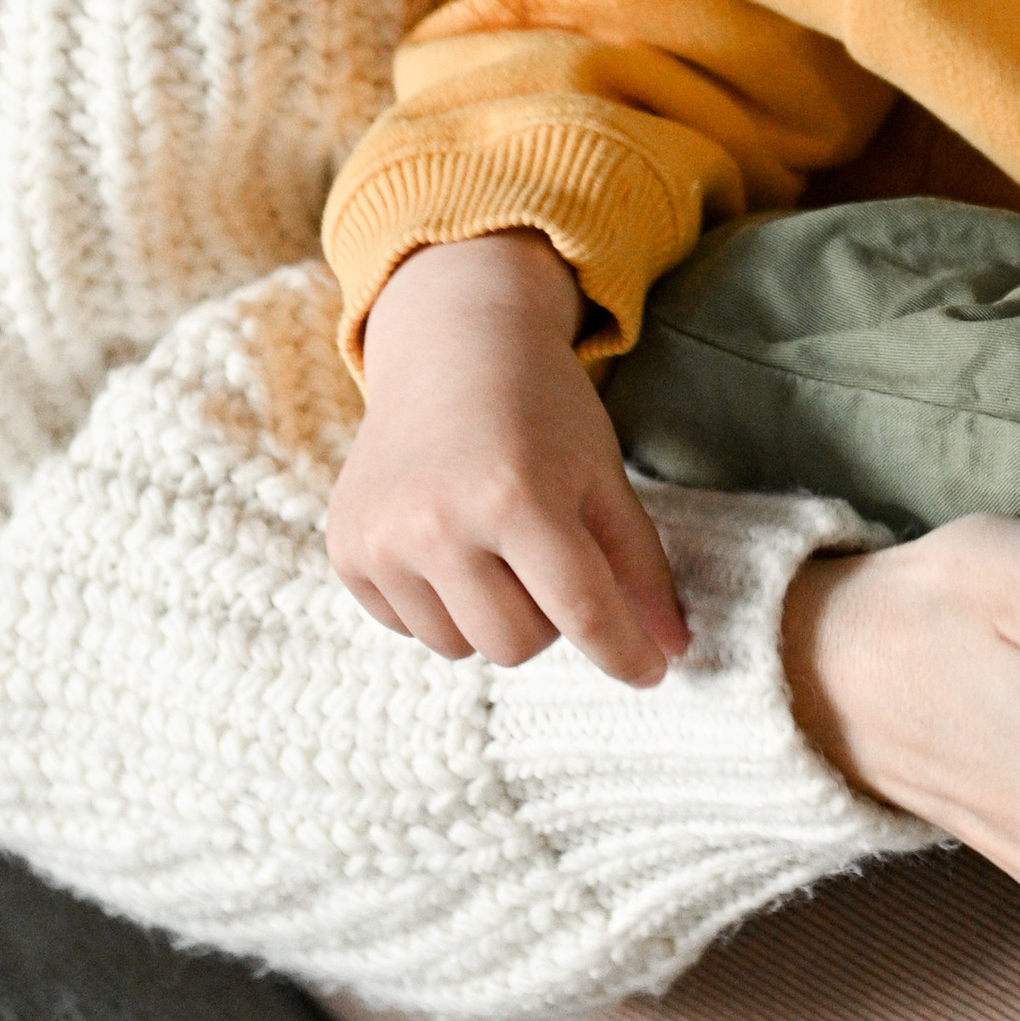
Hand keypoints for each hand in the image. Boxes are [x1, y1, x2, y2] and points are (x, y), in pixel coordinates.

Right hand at [327, 230, 687, 686]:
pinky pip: (410, 627)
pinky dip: (441, 603)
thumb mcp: (602, 474)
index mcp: (517, 495)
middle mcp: (439, 522)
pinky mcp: (348, 551)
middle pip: (518, 645)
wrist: (453, 347)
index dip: (624, 653)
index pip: (582, 612)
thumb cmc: (542, 411)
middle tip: (550, 556)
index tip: (651, 673)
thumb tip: (672, 653)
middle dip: (549, 618)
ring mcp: (384, 540)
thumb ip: (639, 566)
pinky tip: (448, 540)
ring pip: (461, 647)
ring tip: (496, 543)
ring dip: (491, 614)